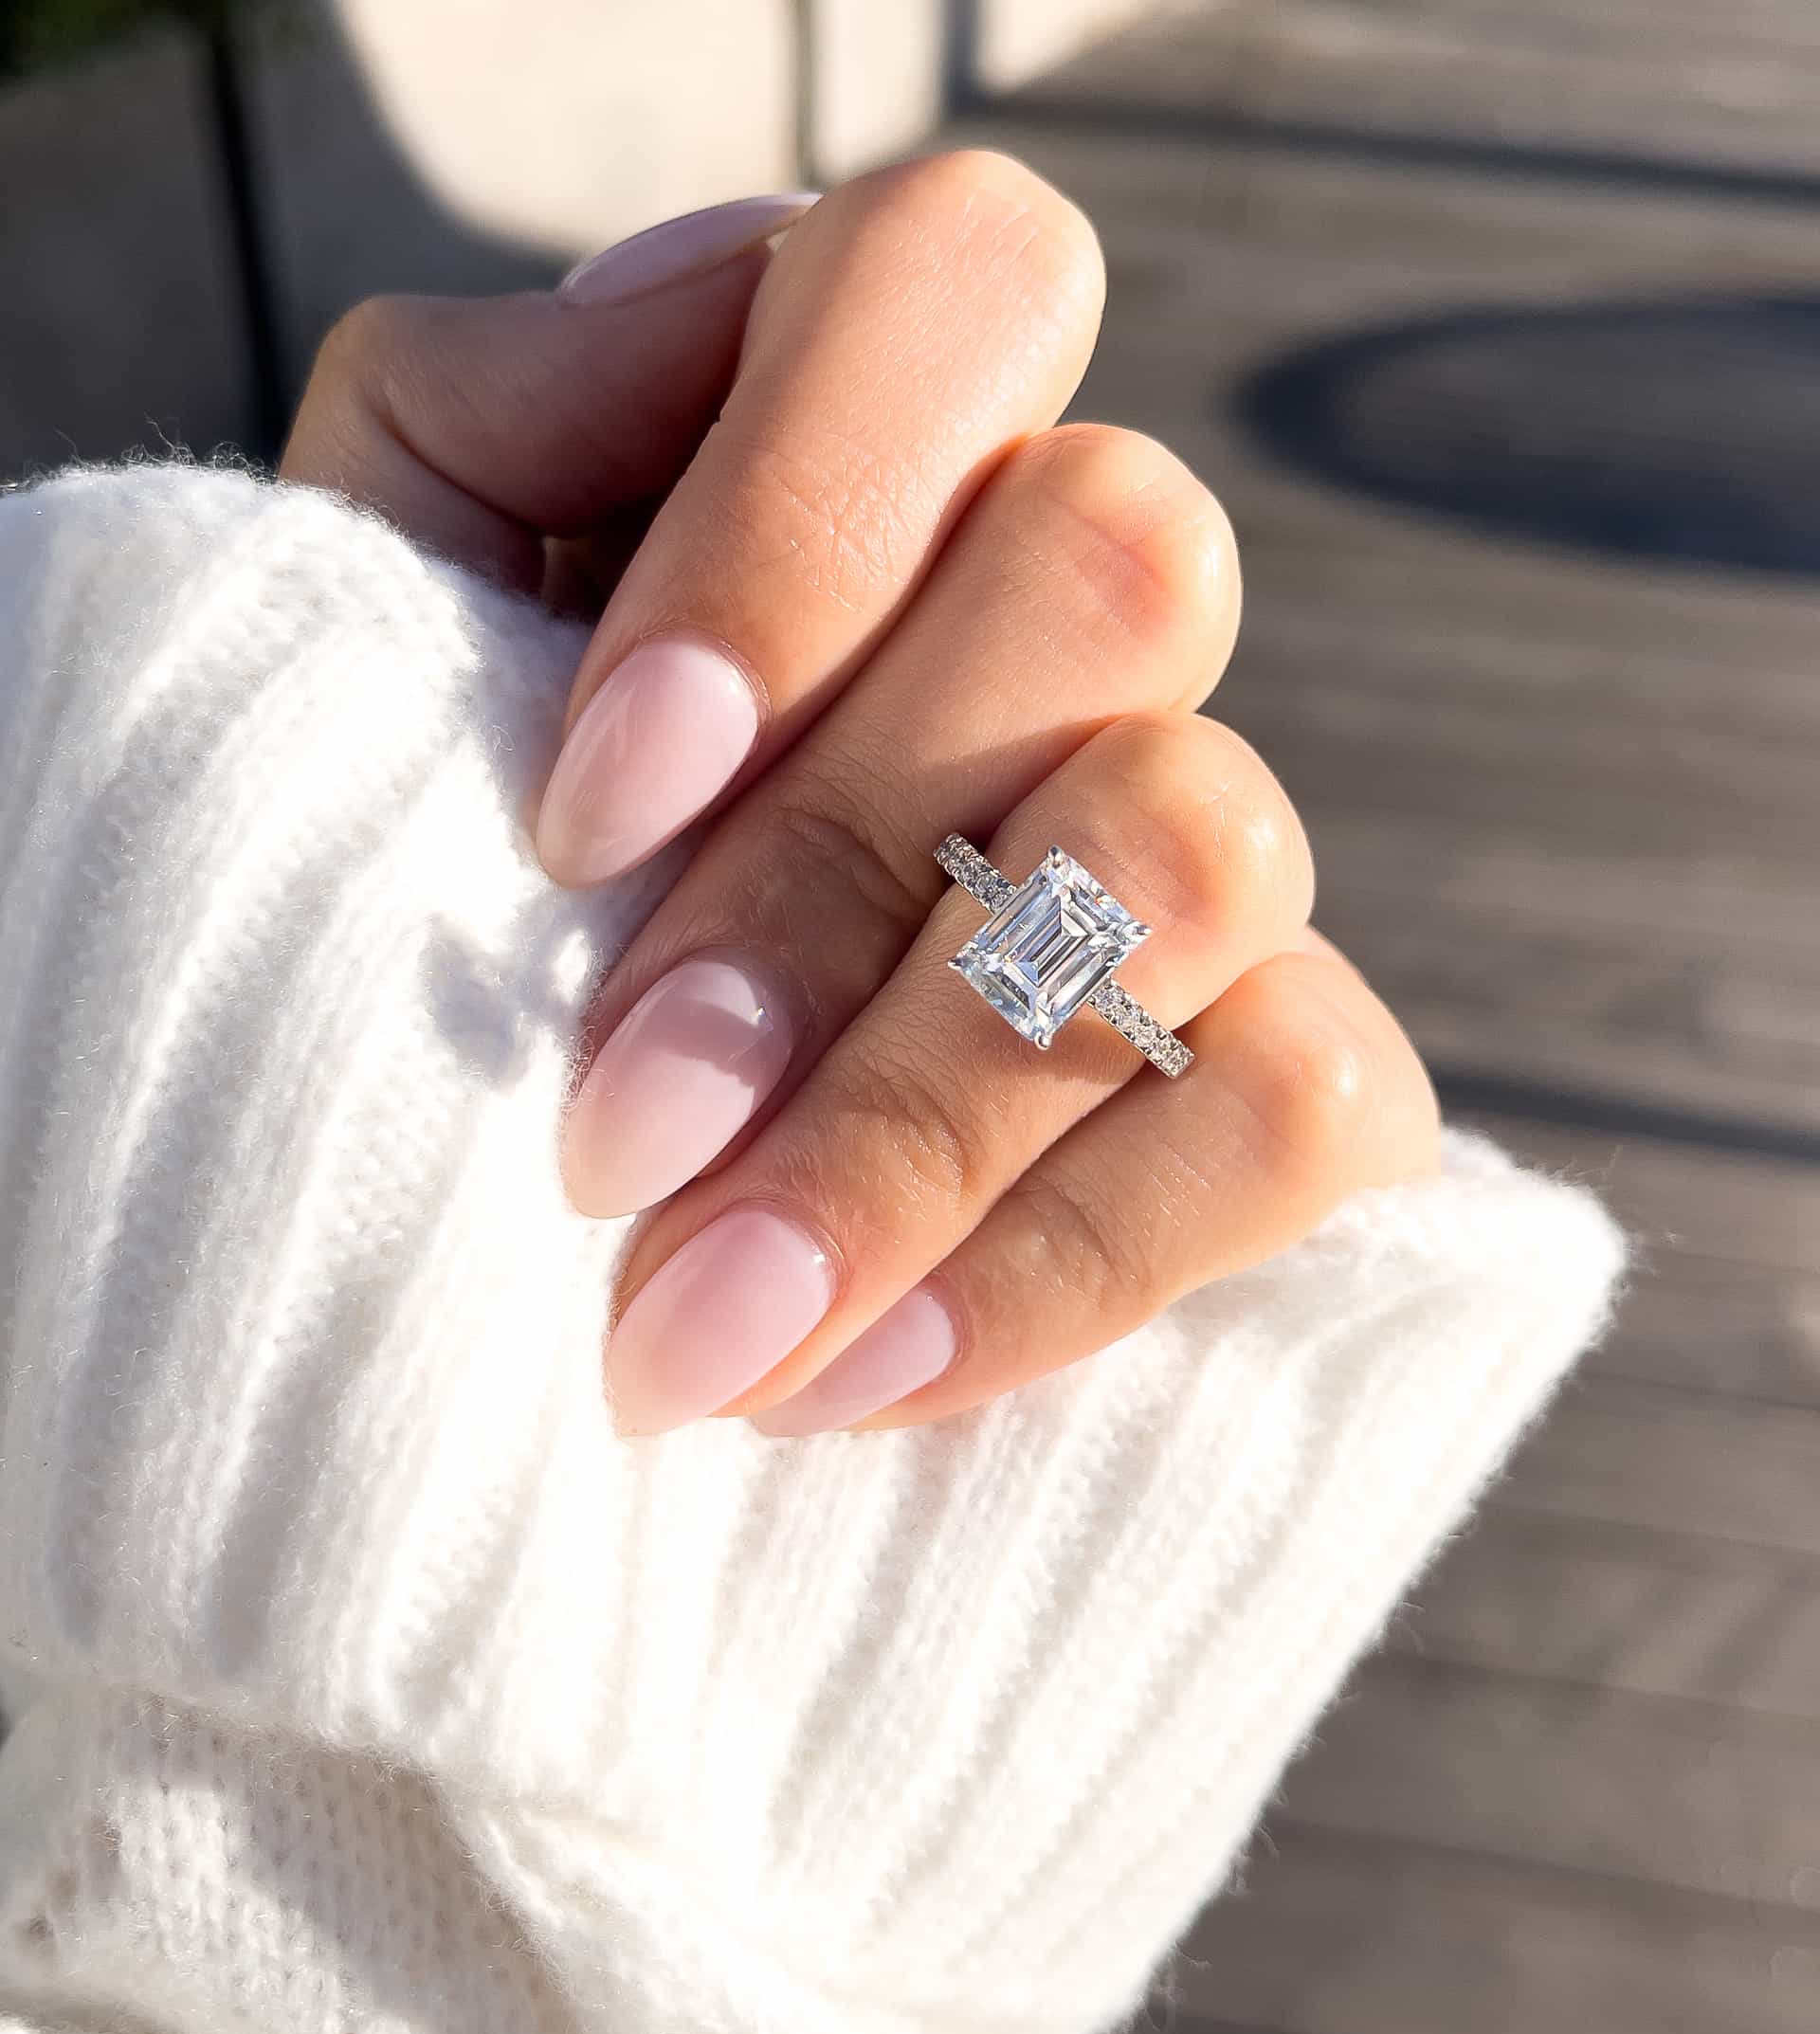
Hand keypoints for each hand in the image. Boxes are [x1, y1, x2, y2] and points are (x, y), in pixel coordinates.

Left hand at [280, 151, 1438, 1439]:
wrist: (470, 1199)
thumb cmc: (418, 886)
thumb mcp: (376, 636)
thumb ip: (485, 432)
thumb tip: (703, 301)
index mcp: (875, 434)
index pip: (960, 283)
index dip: (798, 524)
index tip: (585, 815)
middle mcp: (1078, 609)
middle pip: (1117, 572)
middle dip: (830, 890)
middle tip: (611, 1141)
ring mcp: (1206, 840)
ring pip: (1214, 845)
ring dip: (928, 1113)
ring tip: (703, 1328)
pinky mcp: (1287, 1073)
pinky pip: (1309, 1106)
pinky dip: (1073, 1259)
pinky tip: (862, 1379)